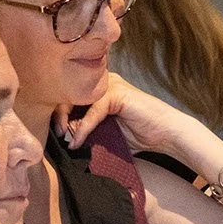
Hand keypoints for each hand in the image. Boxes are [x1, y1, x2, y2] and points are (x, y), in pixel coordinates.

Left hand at [59, 71, 198, 155]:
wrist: (167, 134)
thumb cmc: (140, 134)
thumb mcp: (106, 132)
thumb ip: (87, 130)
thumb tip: (62, 138)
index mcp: (99, 89)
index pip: (69, 95)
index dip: (59, 114)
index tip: (56, 134)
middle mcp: (103, 83)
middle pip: (68, 93)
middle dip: (58, 116)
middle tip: (57, 136)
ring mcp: (111, 85)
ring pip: (76, 98)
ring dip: (66, 120)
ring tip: (64, 138)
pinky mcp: (118, 93)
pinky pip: (92, 109)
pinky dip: (83, 127)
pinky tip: (77, 141)